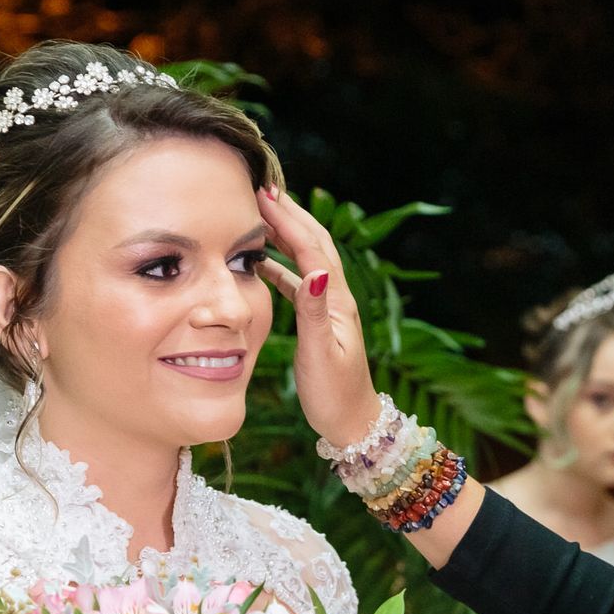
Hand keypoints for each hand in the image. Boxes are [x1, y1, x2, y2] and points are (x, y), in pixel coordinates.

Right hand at [254, 186, 380, 447]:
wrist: (352, 423)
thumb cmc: (335, 394)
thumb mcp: (321, 354)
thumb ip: (314, 313)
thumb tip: (315, 272)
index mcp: (337, 302)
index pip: (313, 249)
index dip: (290, 220)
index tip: (266, 196)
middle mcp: (337, 299)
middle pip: (315, 244)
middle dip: (291, 215)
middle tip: (263, 190)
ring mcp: (330, 309)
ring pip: (307, 260)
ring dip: (285, 235)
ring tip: (260, 215)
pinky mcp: (320, 322)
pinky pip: (299, 283)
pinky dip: (281, 267)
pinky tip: (261, 264)